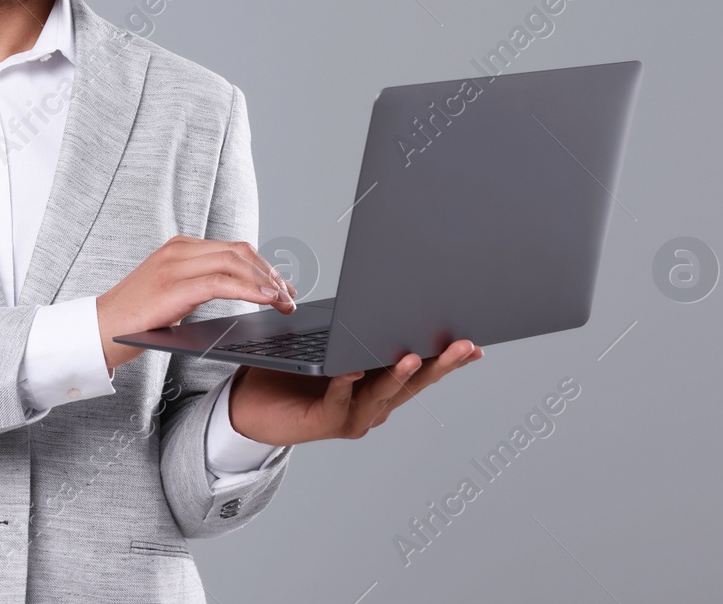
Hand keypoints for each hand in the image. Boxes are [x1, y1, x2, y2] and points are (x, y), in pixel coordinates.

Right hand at [97, 235, 297, 371]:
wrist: (98, 330)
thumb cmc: (135, 319)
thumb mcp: (172, 293)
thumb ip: (198, 284)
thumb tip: (236, 289)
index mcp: (180, 248)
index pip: (233, 248)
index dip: (264, 266)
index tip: (282, 287)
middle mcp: (179, 250)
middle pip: (239, 251)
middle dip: (270, 273)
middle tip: (289, 297)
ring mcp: (175, 265)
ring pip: (234, 262)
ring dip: (265, 282)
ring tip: (283, 302)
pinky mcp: (174, 287)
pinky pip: (221, 282)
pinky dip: (249, 289)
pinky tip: (265, 300)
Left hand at [226, 338, 482, 446]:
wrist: (249, 405)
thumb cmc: (292, 373)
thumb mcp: (332, 347)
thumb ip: (357, 333)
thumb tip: (383, 300)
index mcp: (379, 384)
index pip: (421, 371)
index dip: (447, 358)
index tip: (473, 344)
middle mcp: (372, 404)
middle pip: (412, 383)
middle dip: (440, 364)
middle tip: (464, 346)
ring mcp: (351, 416)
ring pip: (381, 394)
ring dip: (398, 376)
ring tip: (414, 357)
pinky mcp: (324, 421)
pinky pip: (339, 401)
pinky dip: (347, 385)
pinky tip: (353, 369)